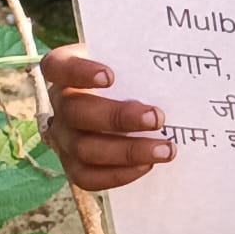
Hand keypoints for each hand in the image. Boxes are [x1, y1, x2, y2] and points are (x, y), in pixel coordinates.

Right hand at [41, 43, 174, 191]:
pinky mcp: (73, 164)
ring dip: (128, 151)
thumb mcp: (132, 57)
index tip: (110, 76)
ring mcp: (63, 136)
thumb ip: (142, 57)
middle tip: (157, 118)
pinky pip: (88, 176)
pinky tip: (148, 165)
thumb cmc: (131, 71)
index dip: (79, 72)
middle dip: (118, 117)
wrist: (129, 101)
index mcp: (65, 68)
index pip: (58, 66)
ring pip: (84, 149)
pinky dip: (119, 174)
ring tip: (164, 149)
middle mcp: (59, 103)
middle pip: (76, 112)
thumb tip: (177, 57)